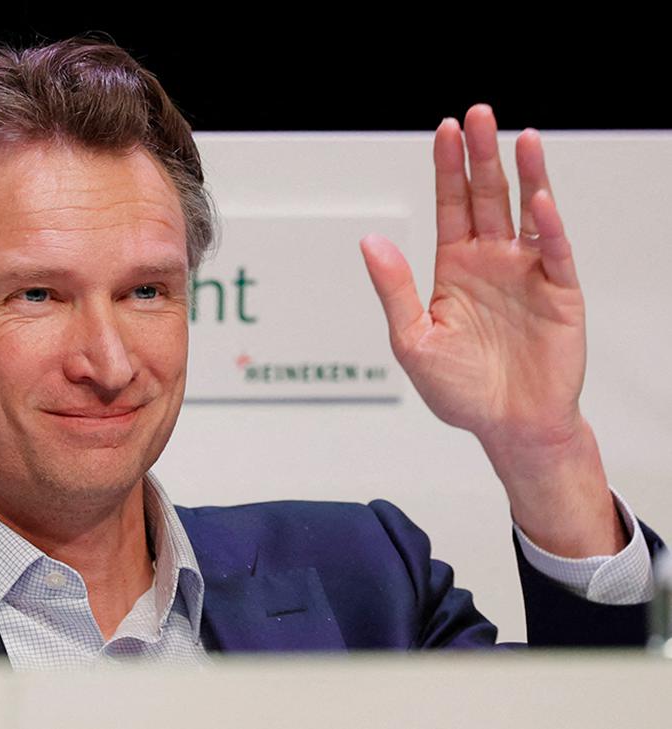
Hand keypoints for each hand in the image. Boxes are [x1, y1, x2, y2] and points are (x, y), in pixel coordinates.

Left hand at [360, 104, 623, 556]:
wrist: (509, 427)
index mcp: (454, 268)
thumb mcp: (412, 340)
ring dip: (523, 175)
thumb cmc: (460, 390)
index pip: (450, 206)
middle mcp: (491, 261)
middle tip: (478, 115)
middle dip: (481, 156)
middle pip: (486, 197)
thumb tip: (369, 241)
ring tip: (518, 136)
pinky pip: (554, 251)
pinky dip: (547, 225)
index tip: (444, 130)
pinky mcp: (559, 292)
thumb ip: (394, 289)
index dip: (447, 169)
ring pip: (524, 213)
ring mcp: (527, 273)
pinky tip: (538, 198)